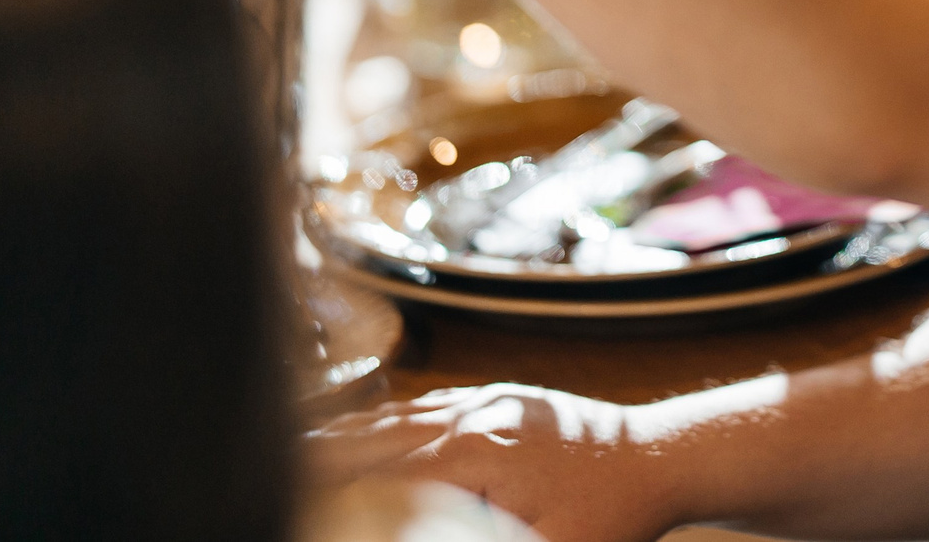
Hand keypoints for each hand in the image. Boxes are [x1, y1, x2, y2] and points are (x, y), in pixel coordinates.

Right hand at [306, 385, 681, 541]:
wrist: (662, 455)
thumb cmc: (611, 514)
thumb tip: (422, 538)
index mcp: (472, 454)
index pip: (377, 470)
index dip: (325, 483)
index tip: (282, 488)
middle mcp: (471, 417)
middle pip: (374, 435)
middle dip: (317, 452)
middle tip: (266, 464)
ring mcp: (486, 403)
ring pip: (396, 415)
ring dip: (346, 433)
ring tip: (293, 448)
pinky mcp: (501, 400)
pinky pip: (428, 405)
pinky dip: (387, 419)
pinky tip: (366, 429)